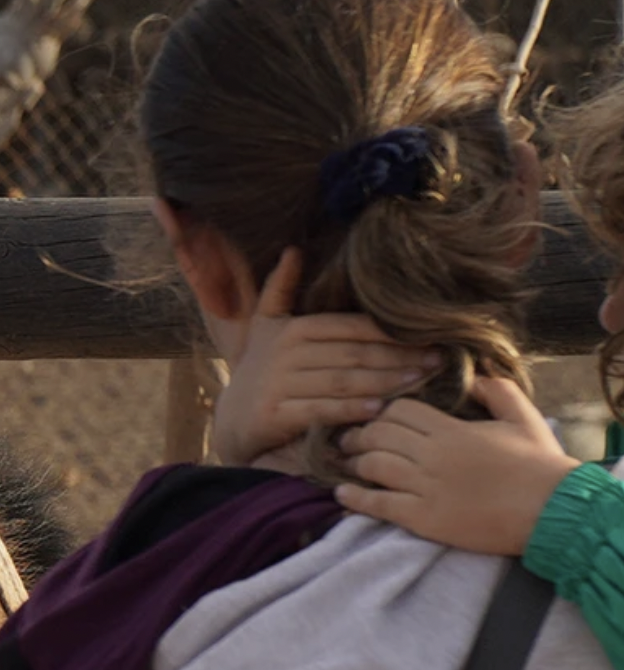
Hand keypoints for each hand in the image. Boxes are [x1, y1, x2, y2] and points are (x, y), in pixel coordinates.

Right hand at [210, 248, 439, 463]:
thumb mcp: (266, 326)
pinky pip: (321, 410)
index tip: (429, 337)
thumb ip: (279, 289)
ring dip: (385, 382)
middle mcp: (284, 355)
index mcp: (292, 329)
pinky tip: (379, 409)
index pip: (351, 327)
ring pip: (342, 381)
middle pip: (353, 354)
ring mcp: (277, 385)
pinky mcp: (274, 416)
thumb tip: (293, 249)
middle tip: (437, 361)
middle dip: (399, 357)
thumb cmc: (261, 371)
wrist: (232, 420)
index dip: (391, 332)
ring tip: (421, 382)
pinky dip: (351, 410)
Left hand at [335, 378, 576, 556]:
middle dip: (359, 436)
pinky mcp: (424, 517)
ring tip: (348, 464)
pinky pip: (379, 504)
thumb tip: (474, 378)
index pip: (400, 411)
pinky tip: (342, 495)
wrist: (552, 511)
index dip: (382, 413)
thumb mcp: (523, 418)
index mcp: (453, 429)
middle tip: (349, 440)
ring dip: (355, 463)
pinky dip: (355, 498)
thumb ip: (497, 392)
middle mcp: (434, 455)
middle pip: (379, 435)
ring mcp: (426, 486)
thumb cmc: (540, 465)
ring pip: (374, 465)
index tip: (374, 419)